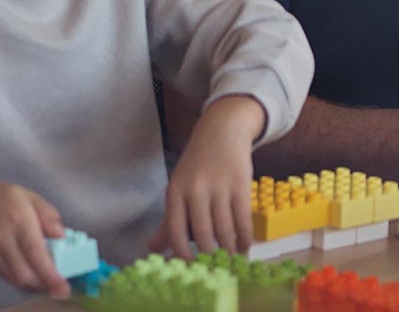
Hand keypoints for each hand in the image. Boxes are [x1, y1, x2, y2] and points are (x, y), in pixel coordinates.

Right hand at [0, 170, 69, 297]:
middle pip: (24, 274)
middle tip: (60, 285)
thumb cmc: (0, 196)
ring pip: (14, 279)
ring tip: (48, 280)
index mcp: (19, 219)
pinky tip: (32, 274)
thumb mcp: (29, 196)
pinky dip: (21, 279)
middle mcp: (3, 241)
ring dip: (33, 284)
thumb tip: (62, 235)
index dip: (50, 274)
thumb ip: (48, 214)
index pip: (35, 252)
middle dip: (44, 284)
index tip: (63, 287)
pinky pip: (5, 276)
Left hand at [149, 94, 265, 258]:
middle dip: (209, 255)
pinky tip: (245, 246)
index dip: (183, 254)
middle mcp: (196, 189)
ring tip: (231, 260)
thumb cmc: (197, 163)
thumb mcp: (179, 186)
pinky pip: (243, 217)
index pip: (175, 230)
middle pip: (203, 232)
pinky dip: (245, 236)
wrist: (223, 129)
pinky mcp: (240, 183)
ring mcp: (219, 185)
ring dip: (229, 249)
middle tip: (214, 267)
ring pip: (224, 228)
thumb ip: (169, 220)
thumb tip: (153, 249)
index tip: (191, 268)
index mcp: (176, 191)